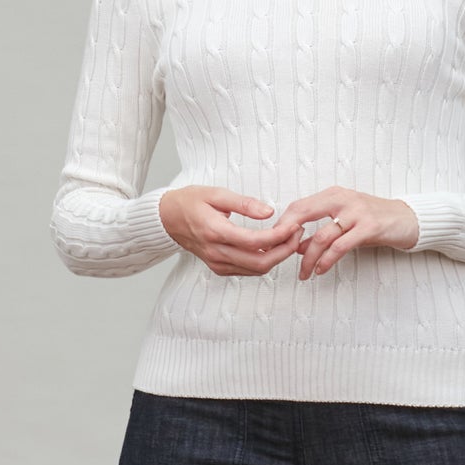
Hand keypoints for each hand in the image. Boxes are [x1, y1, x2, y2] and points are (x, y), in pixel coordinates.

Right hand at [158, 187, 304, 276]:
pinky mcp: (219, 268)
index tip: (293, 225)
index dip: (279, 236)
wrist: (167, 218)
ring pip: (257, 270)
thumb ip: (244, 203)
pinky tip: (273, 247)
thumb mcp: (216, 193)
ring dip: (277, 257)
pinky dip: (264, 262)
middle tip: (297, 234)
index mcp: (215, 232)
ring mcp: (217, 263)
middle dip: (284, 251)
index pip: (256, 242)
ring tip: (289, 238)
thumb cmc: (190, 202)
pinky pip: (248, 271)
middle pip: (260, 263)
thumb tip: (269, 212)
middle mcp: (216, 252)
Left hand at [280, 189, 420, 279]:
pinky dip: (327, 260)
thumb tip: (297, 246)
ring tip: (304, 274)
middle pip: (303, 214)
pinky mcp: (369, 227)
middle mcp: (343, 199)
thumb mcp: (346, 222)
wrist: (409, 220)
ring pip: (322, 236)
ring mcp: (356, 212)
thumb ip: (322, 232)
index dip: (283, 224)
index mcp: (334, 194)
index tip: (274, 243)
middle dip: (287, 237)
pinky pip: (341, 246)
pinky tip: (321, 270)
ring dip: (308, 259)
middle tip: (278, 255)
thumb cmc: (376, 220)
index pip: (299, 206)